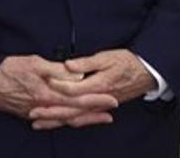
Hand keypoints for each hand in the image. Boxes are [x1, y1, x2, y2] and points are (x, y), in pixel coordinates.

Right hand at [0, 55, 116, 129]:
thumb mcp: (32, 63)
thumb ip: (56, 70)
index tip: (112, 100)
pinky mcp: (29, 115)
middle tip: (111, 112)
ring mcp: (37, 114)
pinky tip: (70, 119)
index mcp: (47, 95)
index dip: (96, 100)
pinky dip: (66, 121)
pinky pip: (53, 121)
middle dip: (94, 113)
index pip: (78, 100)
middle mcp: (45, 108)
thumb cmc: (6, 72)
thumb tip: (77, 76)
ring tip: (98, 118)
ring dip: (83, 119)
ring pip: (65, 119)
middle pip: (75, 114)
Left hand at [30, 49, 156, 128]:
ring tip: (39, 122)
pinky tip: (57, 122)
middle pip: (72, 109)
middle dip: (51, 112)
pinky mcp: (100, 107)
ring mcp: (100, 105)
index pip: (73, 90)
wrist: (146, 72)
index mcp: (99, 86)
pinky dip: (69, 121)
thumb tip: (69, 66)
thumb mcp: (106, 58)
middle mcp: (98, 99)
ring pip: (76, 117)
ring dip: (57, 120)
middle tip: (33, 113)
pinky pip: (83, 118)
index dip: (56, 87)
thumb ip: (86, 63)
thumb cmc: (126, 63)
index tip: (41, 84)